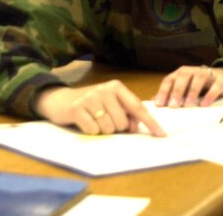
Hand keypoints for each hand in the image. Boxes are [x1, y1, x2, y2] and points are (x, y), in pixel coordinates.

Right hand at [34, 80, 163, 136]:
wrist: (60, 100)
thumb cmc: (91, 104)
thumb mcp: (110, 103)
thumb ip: (126, 112)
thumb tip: (136, 128)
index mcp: (117, 87)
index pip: (137, 107)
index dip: (150, 122)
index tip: (161, 134)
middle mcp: (105, 90)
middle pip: (122, 122)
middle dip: (116, 127)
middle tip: (105, 120)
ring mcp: (90, 98)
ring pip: (108, 128)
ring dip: (102, 130)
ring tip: (94, 120)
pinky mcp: (77, 108)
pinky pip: (93, 130)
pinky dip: (90, 131)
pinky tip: (85, 122)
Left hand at [154, 64, 222, 107]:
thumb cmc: (200, 86)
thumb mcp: (184, 89)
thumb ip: (170, 94)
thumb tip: (152, 103)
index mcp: (181, 74)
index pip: (170, 79)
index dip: (163, 91)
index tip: (159, 104)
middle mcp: (193, 71)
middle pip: (183, 76)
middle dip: (177, 91)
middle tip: (173, 106)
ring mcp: (208, 74)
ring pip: (199, 78)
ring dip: (192, 91)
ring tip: (188, 105)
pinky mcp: (221, 81)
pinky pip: (215, 86)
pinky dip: (210, 95)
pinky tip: (204, 105)